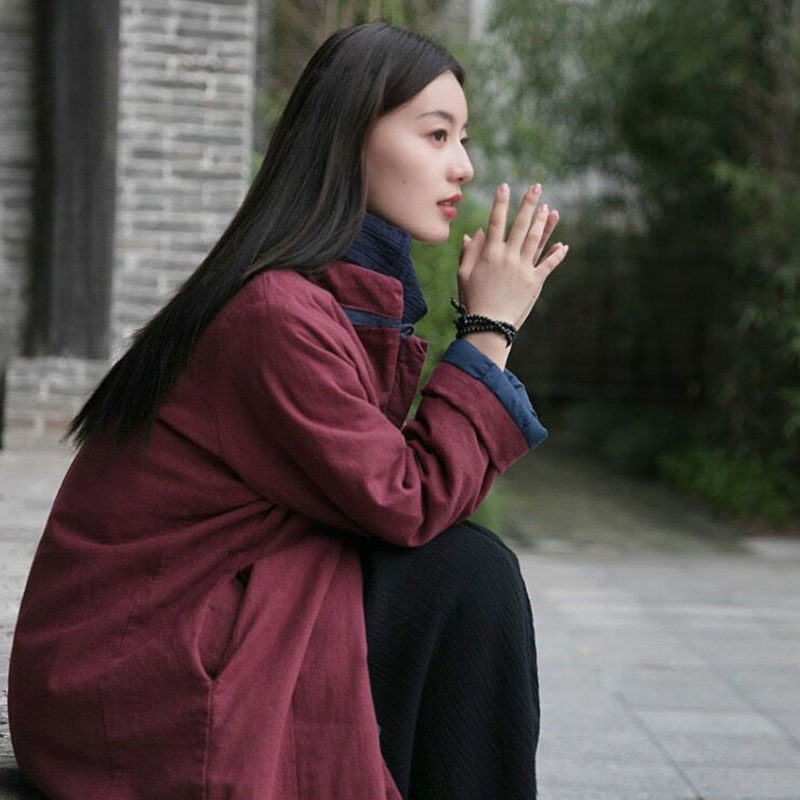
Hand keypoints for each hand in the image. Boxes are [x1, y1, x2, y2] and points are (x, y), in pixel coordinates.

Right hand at [457, 183, 567, 330]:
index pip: (495, 221)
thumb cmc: (472, 299)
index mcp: (489, 254)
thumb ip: (468, 252)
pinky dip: (556, 255)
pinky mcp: (534, 282)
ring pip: (536, 240)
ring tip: (548, 208)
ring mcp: (523, 268)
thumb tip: (475, 232)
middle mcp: (508, 257)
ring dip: (543, 222)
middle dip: (528, 203)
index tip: (504, 186)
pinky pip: (548, 264)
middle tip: (536, 186)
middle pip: (521, 225)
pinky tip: (563, 245)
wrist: (488, 324)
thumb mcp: (463, 274)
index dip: (500, 203)